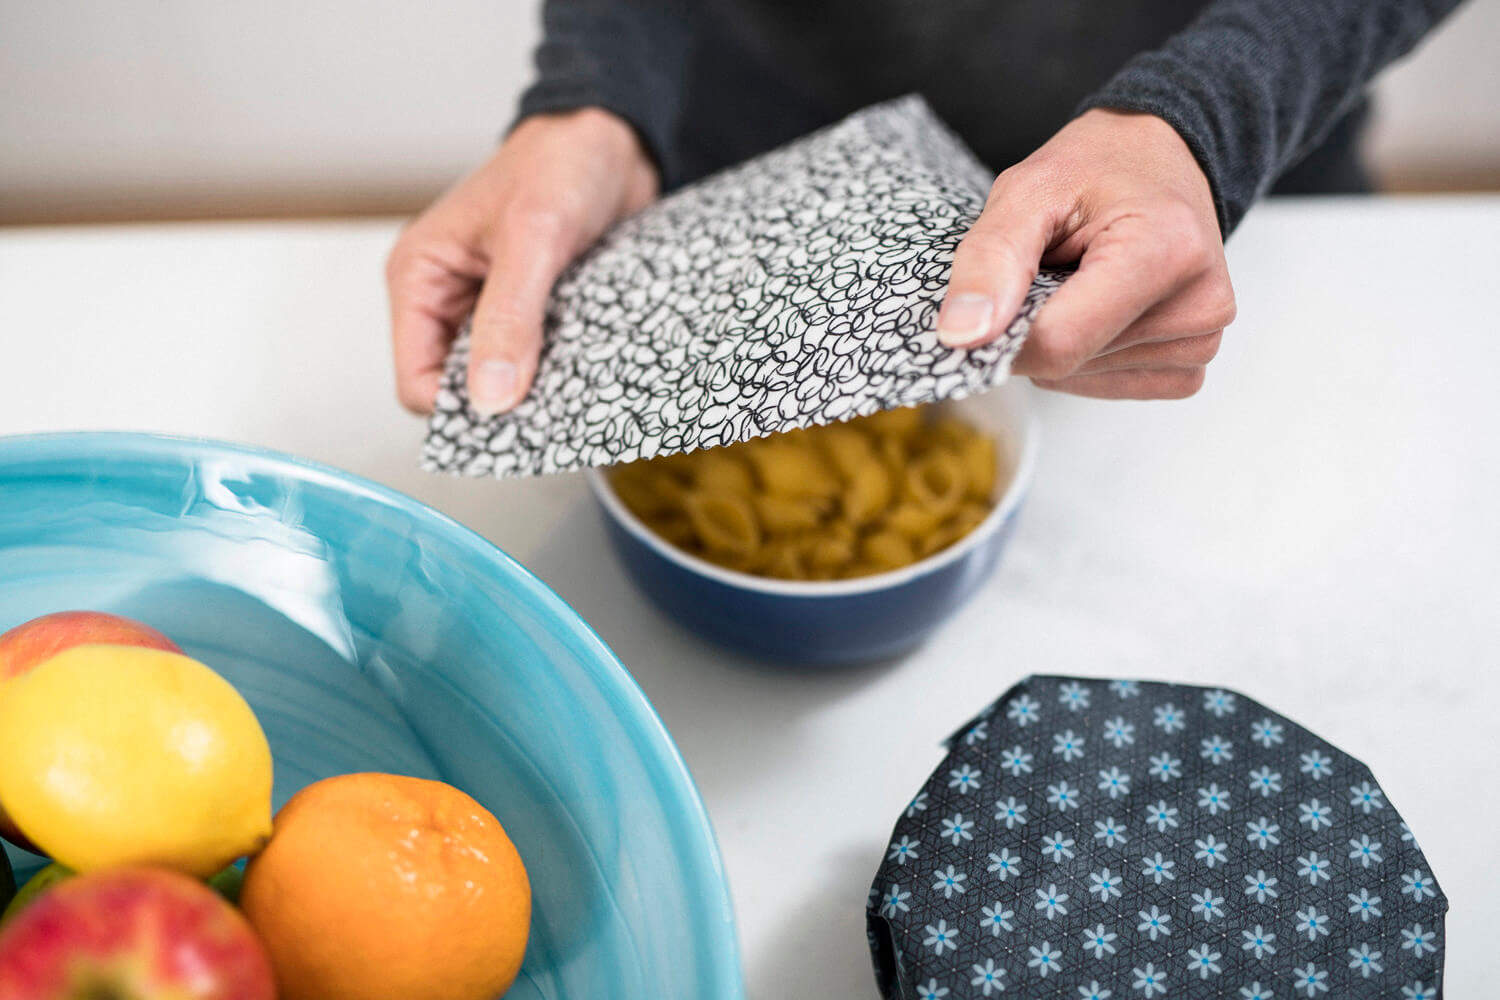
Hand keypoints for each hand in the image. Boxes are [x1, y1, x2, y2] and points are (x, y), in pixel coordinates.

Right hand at [386, 108, 657, 414]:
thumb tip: (489, 395)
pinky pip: (540, 361)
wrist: (614, 137)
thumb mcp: (533, 239)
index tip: (511, 418)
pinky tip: (589, 365)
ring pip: (503, 380)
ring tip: (575, 382)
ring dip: (538, 387)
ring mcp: (492, 307)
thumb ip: (509, 318)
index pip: (417, 381)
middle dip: (502, 402)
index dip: (459, 409)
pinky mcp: (534, 311)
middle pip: (460, 388)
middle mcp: (449, 298)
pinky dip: (562, 369)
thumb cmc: (560, 162)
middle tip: (551, 407)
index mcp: (421, 277)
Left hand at [935, 109, 1234, 398]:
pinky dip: (1086, 356)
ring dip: (1061, 338)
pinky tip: (1100, 309)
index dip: (1005, 334)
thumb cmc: (1099, 168)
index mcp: (1167, 251)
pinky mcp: (1191, 364)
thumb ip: (989, 259)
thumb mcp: (1027, 189)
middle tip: (1053, 267)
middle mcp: (1199, 304)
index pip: (1059, 342)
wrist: (1158, 158)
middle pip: (1069, 363)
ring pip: (1081, 378)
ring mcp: (1201, 340)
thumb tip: (961, 336)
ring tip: (1082, 279)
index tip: (991, 300)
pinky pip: (1109, 387)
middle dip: (1036, 324)